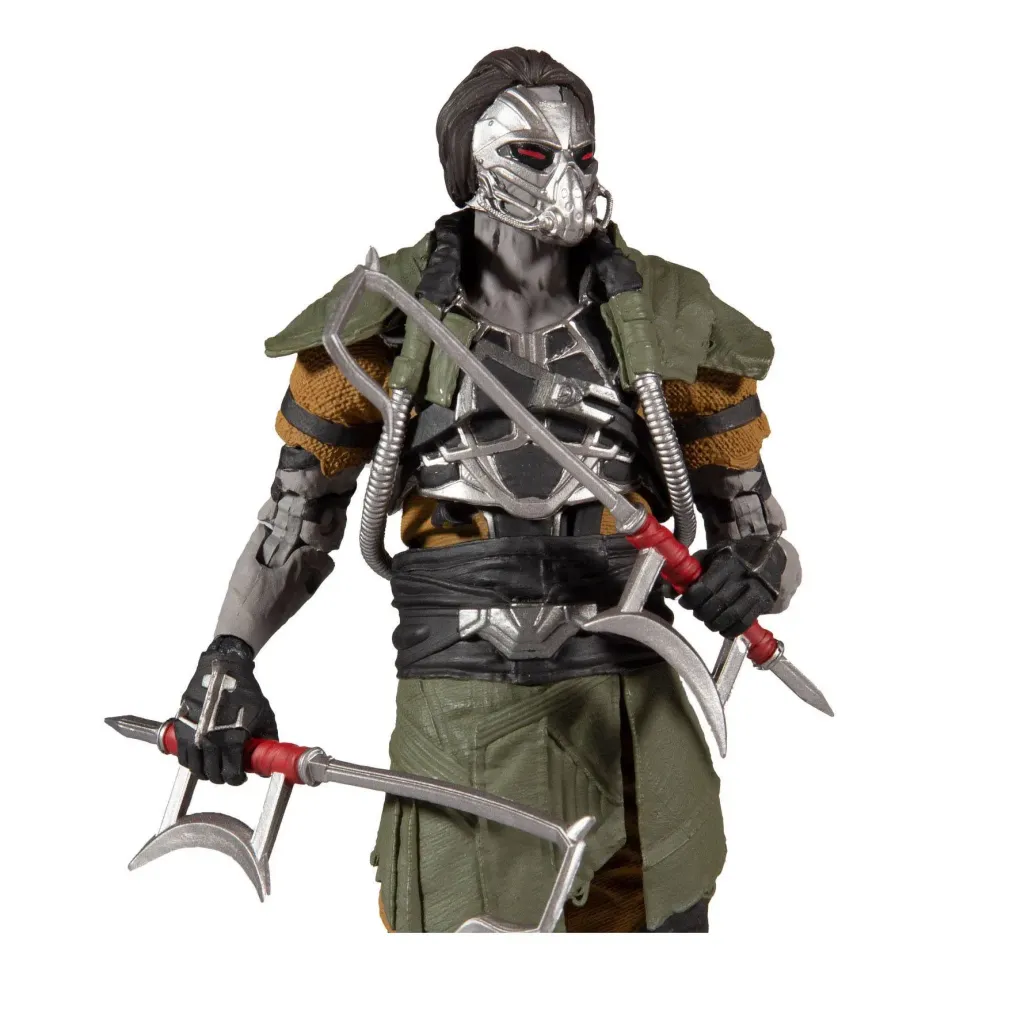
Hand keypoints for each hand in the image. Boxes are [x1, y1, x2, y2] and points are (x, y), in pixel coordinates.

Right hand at [174, 635, 276, 784]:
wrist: (224, 668)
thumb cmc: (245, 691)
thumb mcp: (265, 716)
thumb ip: (267, 742)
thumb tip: (267, 763)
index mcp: (232, 738)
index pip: (231, 774)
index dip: (236, 779)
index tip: (239, 777)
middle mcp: (210, 738)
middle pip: (212, 774)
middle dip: (222, 777)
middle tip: (228, 772)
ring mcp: (193, 734)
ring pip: (195, 768)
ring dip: (205, 772)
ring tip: (214, 767)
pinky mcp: (181, 727)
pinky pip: (182, 755)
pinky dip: (190, 761)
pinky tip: (200, 757)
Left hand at [678, 535, 785, 638]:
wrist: (767, 558)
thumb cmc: (733, 557)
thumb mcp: (711, 554)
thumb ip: (691, 570)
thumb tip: (670, 590)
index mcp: (727, 563)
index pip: (705, 587)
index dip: (691, 599)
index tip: (684, 602)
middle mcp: (743, 577)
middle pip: (717, 603)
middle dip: (701, 613)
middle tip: (697, 612)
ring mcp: (755, 590)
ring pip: (732, 615)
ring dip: (715, 623)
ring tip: (708, 621)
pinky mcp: (764, 602)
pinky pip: (745, 622)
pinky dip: (731, 630)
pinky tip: (723, 629)